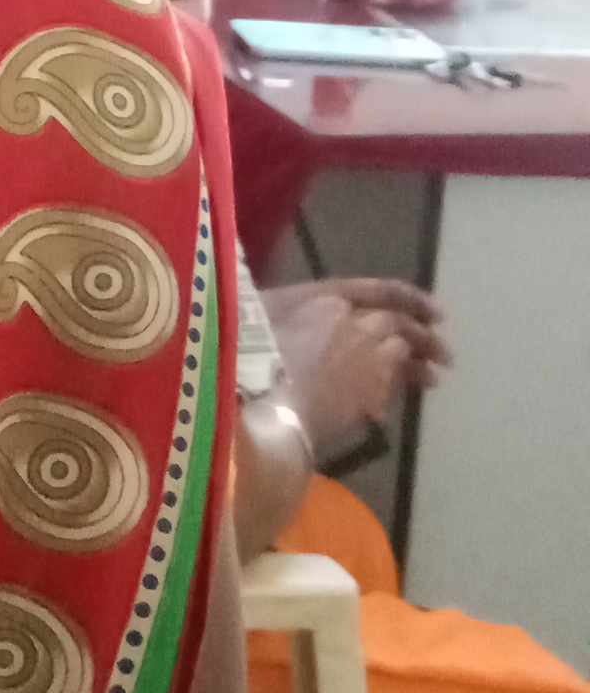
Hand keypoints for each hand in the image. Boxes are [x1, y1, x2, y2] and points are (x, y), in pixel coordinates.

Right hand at [267, 274, 450, 380]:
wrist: (264, 402)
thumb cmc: (249, 355)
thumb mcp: (261, 319)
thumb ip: (288, 315)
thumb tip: (295, 319)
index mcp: (325, 298)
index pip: (380, 290)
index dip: (411, 298)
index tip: (435, 310)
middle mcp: (354, 322)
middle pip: (399, 323)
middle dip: (424, 335)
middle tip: (443, 351)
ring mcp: (367, 358)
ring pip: (402, 352)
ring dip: (421, 363)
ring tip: (435, 376)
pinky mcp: (371, 392)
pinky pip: (394, 383)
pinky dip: (404, 385)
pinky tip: (408, 394)